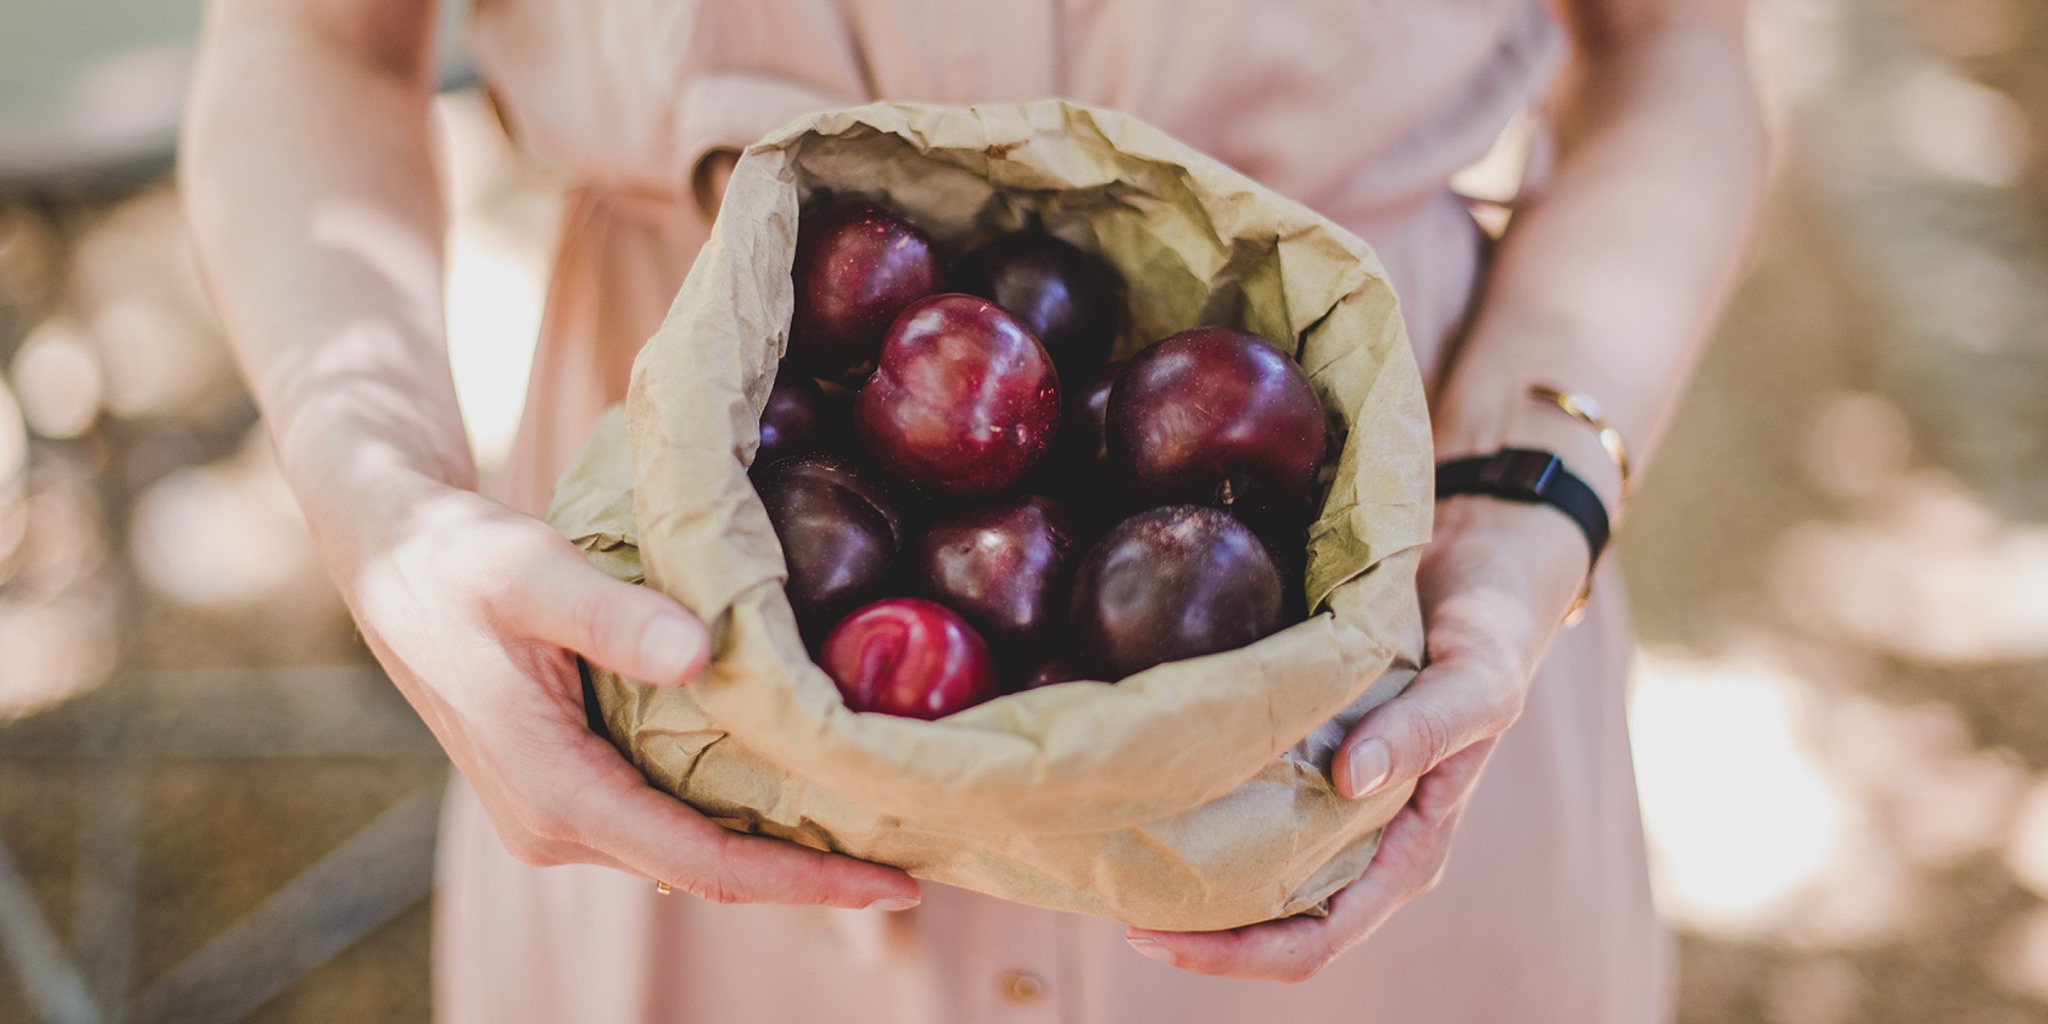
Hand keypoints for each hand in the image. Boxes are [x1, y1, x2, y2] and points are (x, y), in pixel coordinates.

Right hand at [325, 471, 922, 909]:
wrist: (392, 562)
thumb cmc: (458, 560)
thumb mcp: (531, 572)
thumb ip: (613, 616)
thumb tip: (703, 655)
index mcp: (552, 792)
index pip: (701, 864)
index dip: (804, 881)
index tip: (896, 881)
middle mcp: (554, 826)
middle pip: (707, 873)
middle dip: (811, 874)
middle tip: (922, 854)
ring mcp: (558, 817)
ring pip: (690, 853)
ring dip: (780, 850)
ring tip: (884, 827)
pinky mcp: (569, 792)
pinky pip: (669, 822)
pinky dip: (738, 817)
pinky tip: (805, 793)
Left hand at [1124, 497, 1588, 979]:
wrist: (1477, 574)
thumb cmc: (1488, 636)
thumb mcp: (1477, 679)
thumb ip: (1427, 727)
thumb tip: (1352, 780)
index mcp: (1408, 853)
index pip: (1319, 936)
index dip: (1238, 953)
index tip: (1157, 935)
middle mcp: (1363, 846)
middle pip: (1270, 924)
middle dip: (1197, 930)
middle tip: (1114, 901)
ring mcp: (1330, 810)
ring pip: (1249, 873)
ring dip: (1190, 878)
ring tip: (1116, 856)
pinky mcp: (1303, 763)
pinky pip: (1244, 805)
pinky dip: (1199, 810)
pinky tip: (1148, 790)